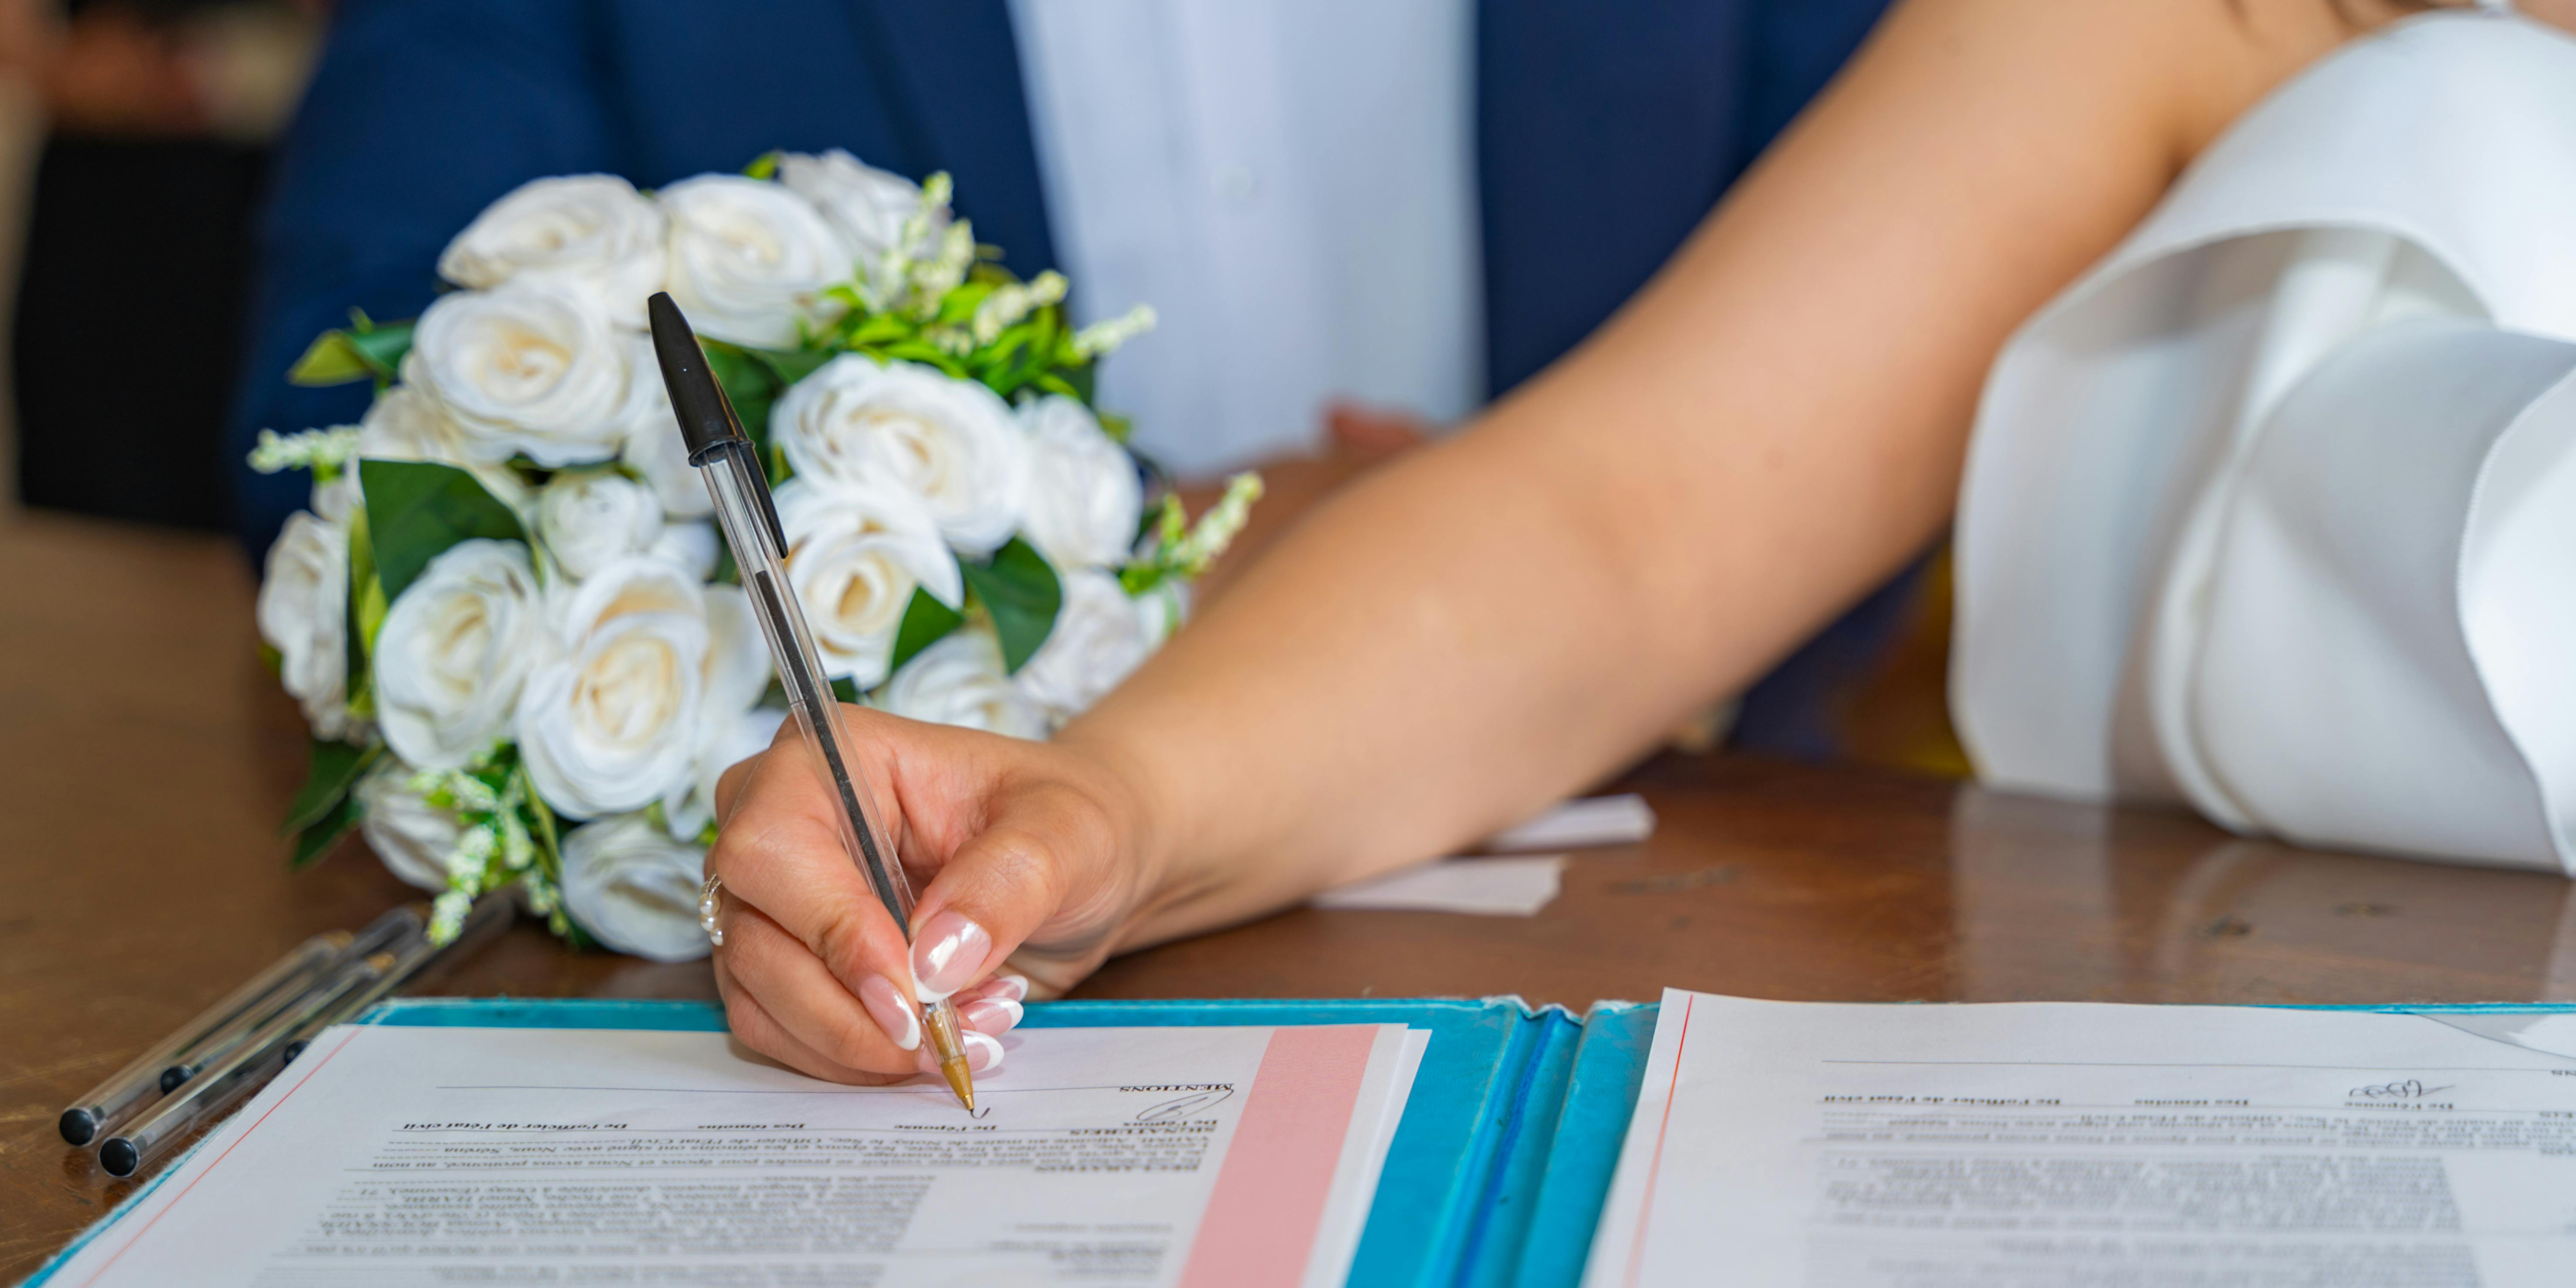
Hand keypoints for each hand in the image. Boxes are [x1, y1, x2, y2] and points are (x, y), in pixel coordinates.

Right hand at [705, 708, 1157, 1083]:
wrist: (1076, 865)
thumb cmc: (1065, 823)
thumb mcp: (1067, 834)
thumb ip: (1006, 884)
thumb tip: (933, 960)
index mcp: (831, 757)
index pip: (773, 848)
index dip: (833, 930)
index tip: (913, 992)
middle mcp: (781, 822)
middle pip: (755, 937)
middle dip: (855, 1010)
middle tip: (951, 1035)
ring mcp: (773, 898)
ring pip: (760, 998)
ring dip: (861, 1043)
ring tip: (964, 1035)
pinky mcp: (786, 961)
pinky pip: (780, 1032)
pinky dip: (854, 1058)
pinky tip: (933, 1042)